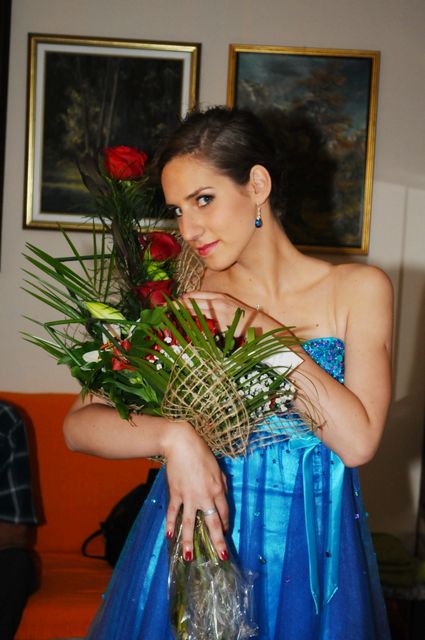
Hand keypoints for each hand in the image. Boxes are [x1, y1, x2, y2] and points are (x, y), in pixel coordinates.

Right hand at [163, 420, 228, 560]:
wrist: (182, 444)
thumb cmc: (202, 454)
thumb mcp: (218, 468)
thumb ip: (222, 483)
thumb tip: (222, 494)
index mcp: (218, 490)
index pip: (224, 513)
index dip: (225, 524)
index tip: (225, 533)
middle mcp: (205, 496)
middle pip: (213, 523)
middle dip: (217, 542)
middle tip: (220, 557)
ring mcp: (189, 496)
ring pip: (191, 523)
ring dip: (190, 541)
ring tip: (189, 557)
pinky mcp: (176, 493)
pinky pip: (173, 512)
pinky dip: (170, 524)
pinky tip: (169, 536)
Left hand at [180, 290, 259, 335]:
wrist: (256, 322)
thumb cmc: (241, 317)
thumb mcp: (227, 308)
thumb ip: (214, 308)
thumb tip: (202, 313)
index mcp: (218, 296)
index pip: (196, 295)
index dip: (184, 298)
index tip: (173, 301)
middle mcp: (217, 300)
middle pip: (193, 300)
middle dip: (179, 303)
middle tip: (166, 305)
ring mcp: (219, 309)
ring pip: (197, 308)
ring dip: (183, 309)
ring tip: (172, 309)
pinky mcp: (221, 319)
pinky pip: (205, 318)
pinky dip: (195, 318)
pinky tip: (186, 319)